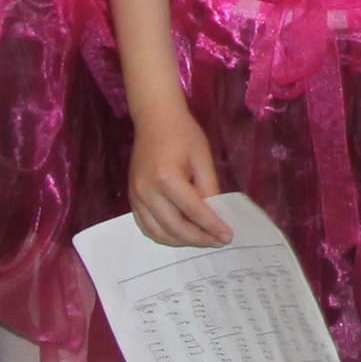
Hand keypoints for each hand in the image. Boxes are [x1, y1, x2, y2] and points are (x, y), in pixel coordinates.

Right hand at [127, 111, 232, 247]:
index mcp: (166, 177)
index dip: (212, 227)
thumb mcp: (203, 158)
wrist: (155, 119)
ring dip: (182, 242)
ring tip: (202, 239)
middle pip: (175, 227)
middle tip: (217, 242)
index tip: (228, 237)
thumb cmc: (183, 134)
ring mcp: (136, 196)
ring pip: (158, 232)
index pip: (193, 211)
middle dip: (199, 239)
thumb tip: (215, 216)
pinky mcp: (132, 198)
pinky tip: (181, 234)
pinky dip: (164, 235)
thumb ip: (209, 188)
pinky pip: (147, 226)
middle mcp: (147, 191)